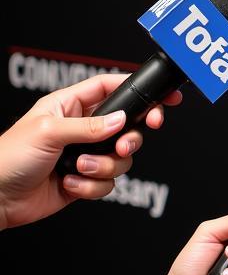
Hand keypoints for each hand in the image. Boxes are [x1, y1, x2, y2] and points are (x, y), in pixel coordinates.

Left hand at [0, 74, 180, 230]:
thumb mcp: (48, 133)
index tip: (165, 97)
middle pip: (128, 125)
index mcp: (69, 105)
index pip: (112, 87)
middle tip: (123, 145)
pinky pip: (108, 182)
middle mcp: (82, 128)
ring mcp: (85, 153)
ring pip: (122, 157)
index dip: (140, 90)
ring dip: (103, 166)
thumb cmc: (7, 159)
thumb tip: (122, 120)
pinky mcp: (85, 178)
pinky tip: (69, 184)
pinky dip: (91, 186)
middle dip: (130, 138)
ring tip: (79, 168)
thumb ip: (89, 126)